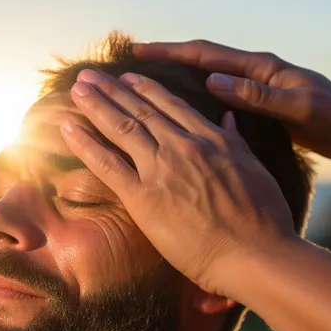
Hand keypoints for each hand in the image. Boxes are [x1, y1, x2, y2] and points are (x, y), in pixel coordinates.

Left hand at [60, 69, 296, 296]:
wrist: (255, 254)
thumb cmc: (263, 221)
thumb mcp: (255, 170)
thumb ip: (236, 140)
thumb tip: (227, 116)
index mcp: (211, 139)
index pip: (171, 106)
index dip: (145, 89)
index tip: (128, 78)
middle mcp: (182, 147)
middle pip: (140, 110)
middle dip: (112, 90)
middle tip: (89, 76)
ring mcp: (161, 169)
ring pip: (121, 127)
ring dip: (95, 104)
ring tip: (77, 88)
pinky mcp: (144, 197)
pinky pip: (107, 164)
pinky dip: (85, 143)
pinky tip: (67, 126)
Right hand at [134, 40, 330, 159]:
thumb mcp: (298, 106)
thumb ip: (257, 95)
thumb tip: (212, 82)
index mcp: (258, 68)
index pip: (206, 55)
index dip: (170, 52)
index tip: (139, 52)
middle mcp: (251, 75)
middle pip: (199, 63)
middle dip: (165, 63)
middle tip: (131, 67)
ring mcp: (252, 90)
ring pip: (205, 81)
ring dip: (177, 83)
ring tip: (146, 90)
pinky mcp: (255, 108)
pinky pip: (217, 102)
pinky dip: (196, 104)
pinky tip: (182, 117)